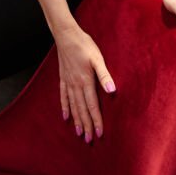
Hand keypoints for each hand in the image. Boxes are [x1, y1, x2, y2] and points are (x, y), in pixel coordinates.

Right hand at [54, 22, 114, 142]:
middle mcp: (75, 84)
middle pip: (82, 109)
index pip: (92, 105)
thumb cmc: (84, 45)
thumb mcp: (97, 58)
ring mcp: (68, 82)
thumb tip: (112, 90)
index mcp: (85, 81)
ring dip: (76, 120)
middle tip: (89, 139)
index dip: (96, 120)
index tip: (99, 133)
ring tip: (79, 133)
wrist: (66, 34)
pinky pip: (63, 96)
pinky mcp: (63, 77)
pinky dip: (64, 107)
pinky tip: (65, 116)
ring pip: (72, 105)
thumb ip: (104, 75)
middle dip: (86, 125)